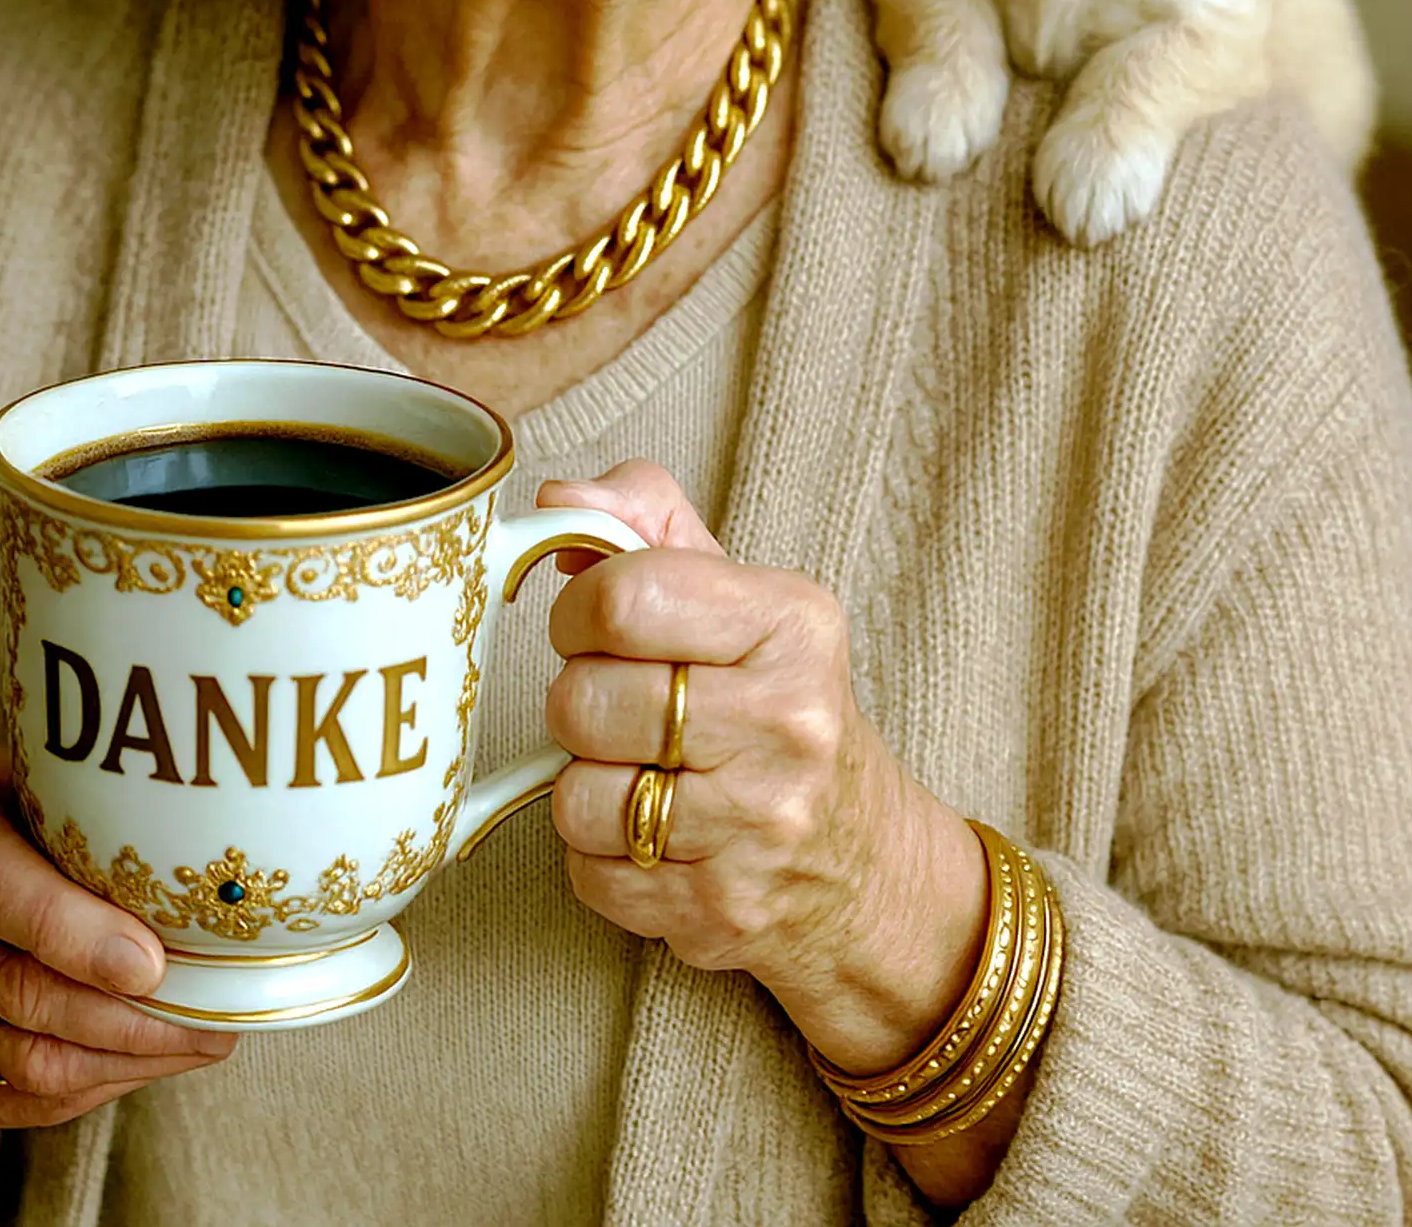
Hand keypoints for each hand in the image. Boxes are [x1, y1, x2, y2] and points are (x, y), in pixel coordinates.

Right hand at [0, 755, 235, 1132]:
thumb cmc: (33, 802)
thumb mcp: (54, 775)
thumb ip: (104, 803)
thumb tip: (204, 842)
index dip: (65, 928)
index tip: (149, 963)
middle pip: (9, 984)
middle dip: (119, 1011)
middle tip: (208, 1011)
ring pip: (19, 1057)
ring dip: (122, 1057)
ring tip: (204, 1038)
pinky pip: (15, 1101)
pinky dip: (96, 1088)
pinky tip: (156, 1059)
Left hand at [537, 464, 987, 1076]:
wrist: (857, 857)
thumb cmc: (773, 701)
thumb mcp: (736, 590)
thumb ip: (641, 519)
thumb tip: (554, 500)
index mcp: (792, 622)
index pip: (623, 596)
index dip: (580, 611)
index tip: (597, 625)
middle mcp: (787, 723)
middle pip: (584, 700)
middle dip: (581, 702)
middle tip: (626, 707)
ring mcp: (757, 826)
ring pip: (576, 796)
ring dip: (587, 786)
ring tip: (641, 773)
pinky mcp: (720, 912)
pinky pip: (589, 874)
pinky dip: (601, 858)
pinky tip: (654, 837)